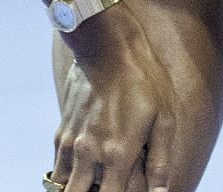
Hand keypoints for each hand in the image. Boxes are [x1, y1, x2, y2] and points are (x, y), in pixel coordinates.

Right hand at [52, 6, 175, 191]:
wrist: (107, 46)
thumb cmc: (144, 80)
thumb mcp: (164, 118)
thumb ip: (160, 159)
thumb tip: (162, 191)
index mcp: (118, 154)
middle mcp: (90, 154)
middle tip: (106, 187)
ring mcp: (72, 143)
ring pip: (63, 187)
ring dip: (76, 190)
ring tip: (93, 183)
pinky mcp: (62, 131)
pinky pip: (58, 168)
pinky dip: (67, 177)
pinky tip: (82, 172)